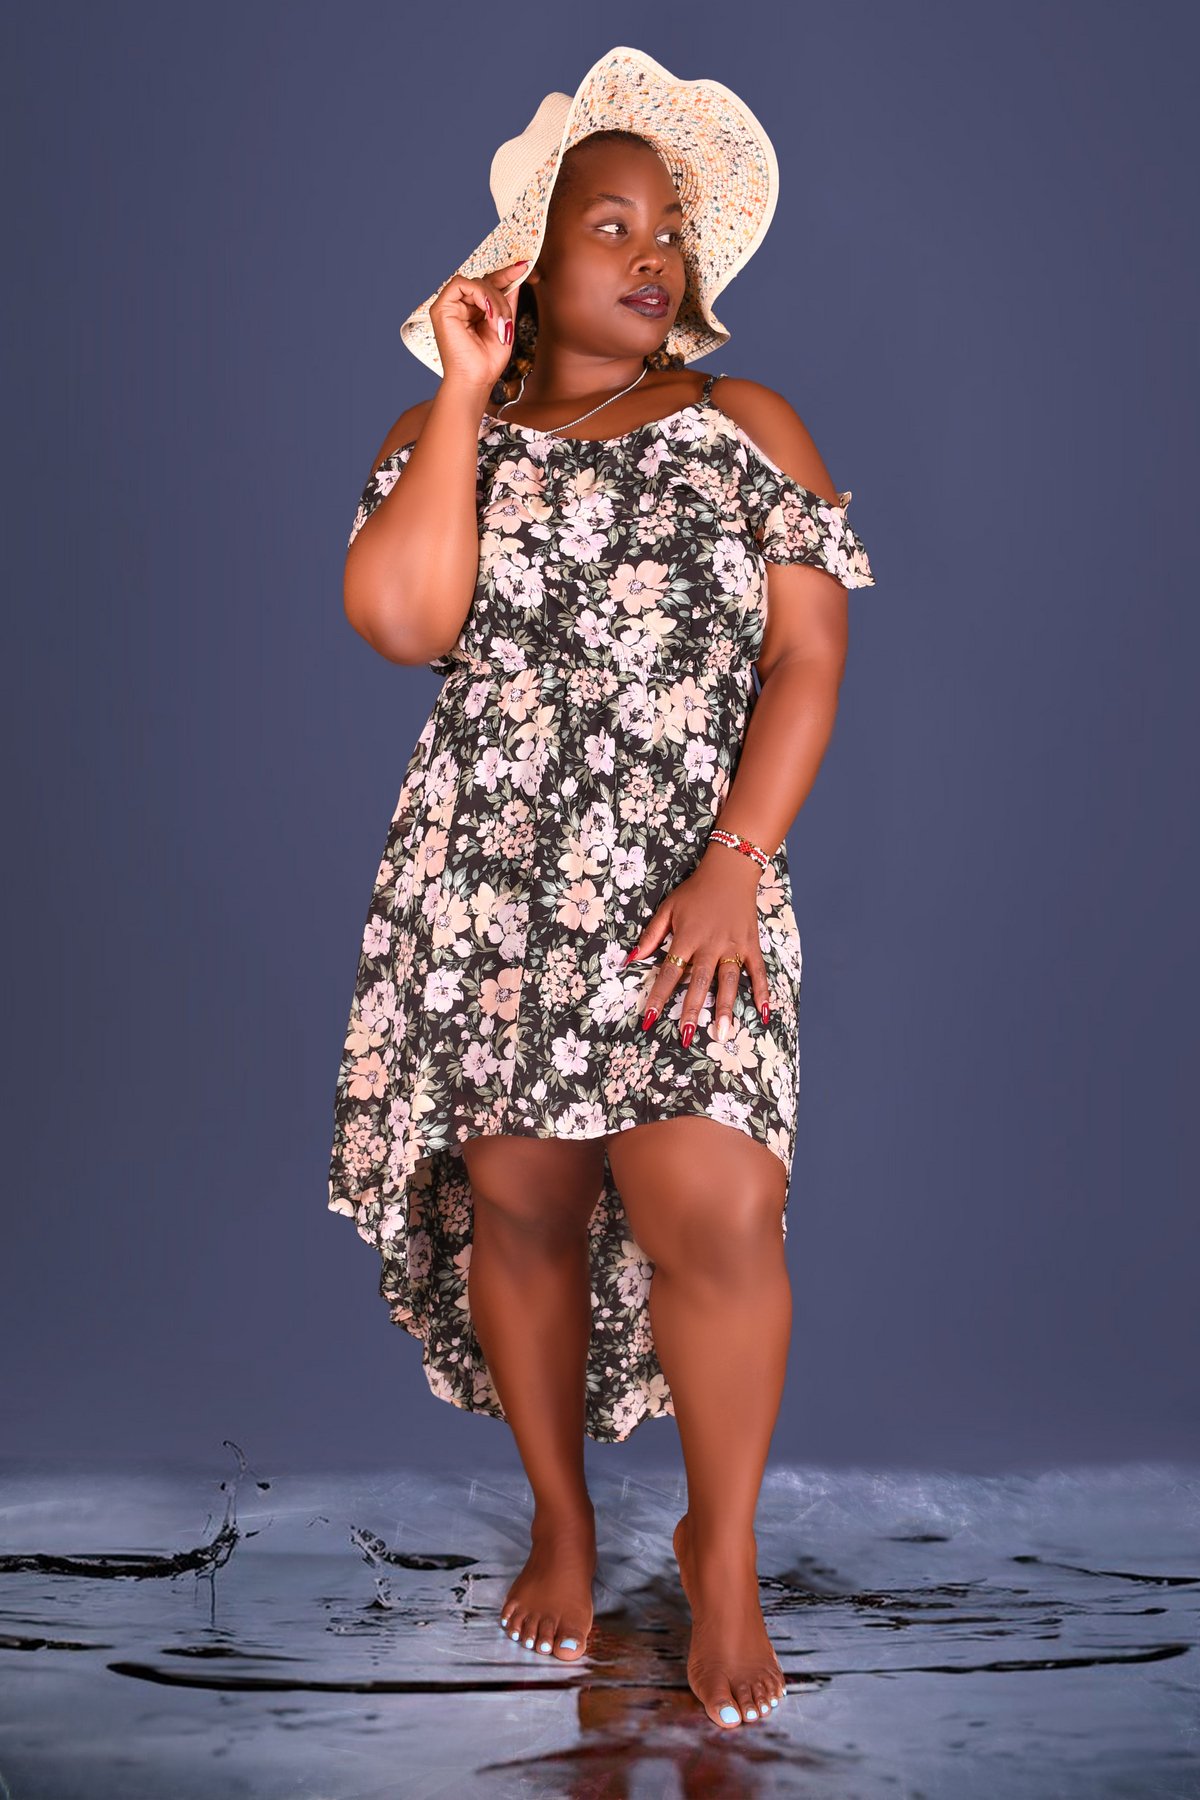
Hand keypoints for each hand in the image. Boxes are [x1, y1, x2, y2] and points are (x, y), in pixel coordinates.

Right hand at [429, 258, 530, 394]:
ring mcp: (449, 306)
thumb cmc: (488, 361)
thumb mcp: (505, 324)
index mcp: (472, 310)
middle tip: (506, 321)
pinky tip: (487, 313)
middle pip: (485, 283)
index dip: (506, 274)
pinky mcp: (440, 308)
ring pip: (476, 283)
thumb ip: (507, 300)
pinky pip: (460, 283)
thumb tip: (517, 276)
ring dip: (494, 301)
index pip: (488, 285)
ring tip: (498, 323)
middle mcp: (459, 306)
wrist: (476, 381)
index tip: (524, 267)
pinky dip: (479, 295)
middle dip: (502, 298)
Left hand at [626, 853, 770, 1044]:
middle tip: (686, 1035)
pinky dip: (762, 992)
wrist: (730, 871)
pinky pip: (758, 972)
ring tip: (722, 1033)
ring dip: (724, 1007)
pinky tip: (763, 1013)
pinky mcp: (751, 945)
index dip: (657, 996)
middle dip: (691, 1009)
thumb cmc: (695, 892)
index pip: (668, 972)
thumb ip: (651, 936)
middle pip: (699, 981)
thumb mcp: (668, 909)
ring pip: (729, 980)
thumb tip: (630, 960)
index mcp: (687, 937)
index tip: (648, 1019)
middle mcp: (710, 945)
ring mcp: (734, 946)